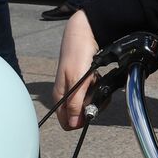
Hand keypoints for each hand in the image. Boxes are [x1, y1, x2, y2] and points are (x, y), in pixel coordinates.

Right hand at [53, 10, 98, 129]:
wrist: (82, 34)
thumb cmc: (76, 55)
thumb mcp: (77, 81)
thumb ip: (75, 103)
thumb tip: (74, 123)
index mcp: (60, 97)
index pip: (67, 123)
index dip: (80, 121)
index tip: (90, 110)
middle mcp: (66, 95)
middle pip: (80, 115)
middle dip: (91, 108)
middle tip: (96, 93)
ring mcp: (75, 89)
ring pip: (87, 104)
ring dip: (96, 97)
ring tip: (96, 82)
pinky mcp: (83, 82)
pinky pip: (92, 93)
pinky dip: (98, 88)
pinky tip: (97, 78)